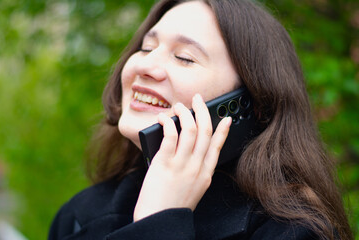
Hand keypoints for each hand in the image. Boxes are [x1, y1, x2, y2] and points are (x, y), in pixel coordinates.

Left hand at [133, 94, 231, 221]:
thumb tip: (187, 151)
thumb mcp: (192, 190)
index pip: (217, 146)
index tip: (226, 118)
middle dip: (203, 111)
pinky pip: (170, 137)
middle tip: (198, 99)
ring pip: (189, 130)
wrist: (158, 222)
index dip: (223, 130)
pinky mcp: (164, 164)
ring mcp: (181, 165)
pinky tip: (165, 119)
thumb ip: (194, 172)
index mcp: (205, 175)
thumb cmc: (171, 207)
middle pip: (205, 132)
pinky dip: (168, 123)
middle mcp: (196, 168)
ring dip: (185, 113)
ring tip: (179, 106)